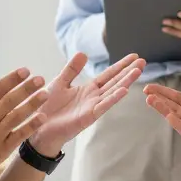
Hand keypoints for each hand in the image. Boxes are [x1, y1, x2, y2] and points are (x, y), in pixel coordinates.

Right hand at [0, 61, 49, 180]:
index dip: (12, 79)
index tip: (26, 70)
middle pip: (9, 102)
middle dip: (26, 89)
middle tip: (40, 79)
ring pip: (16, 117)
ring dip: (32, 105)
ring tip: (45, 94)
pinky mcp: (2, 149)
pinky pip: (18, 136)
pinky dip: (30, 127)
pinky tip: (42, 117)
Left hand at [28, 53, 145, 154]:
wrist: (37, 127)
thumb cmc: (47, 108)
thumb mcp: (60, 82)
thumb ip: (72, 70)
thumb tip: (83, 53)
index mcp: (88, 89)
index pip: (108, 75)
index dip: (121, 65)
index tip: (134, 56)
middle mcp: (93, 97)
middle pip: (115, 81)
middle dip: (128, 71)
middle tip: (143, 61)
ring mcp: (92, 107)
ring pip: (112, 92)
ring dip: (125, 82)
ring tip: (137, 71)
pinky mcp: (87, 117)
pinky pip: (103, 106)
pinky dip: (113, 98)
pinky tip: (124, 90)